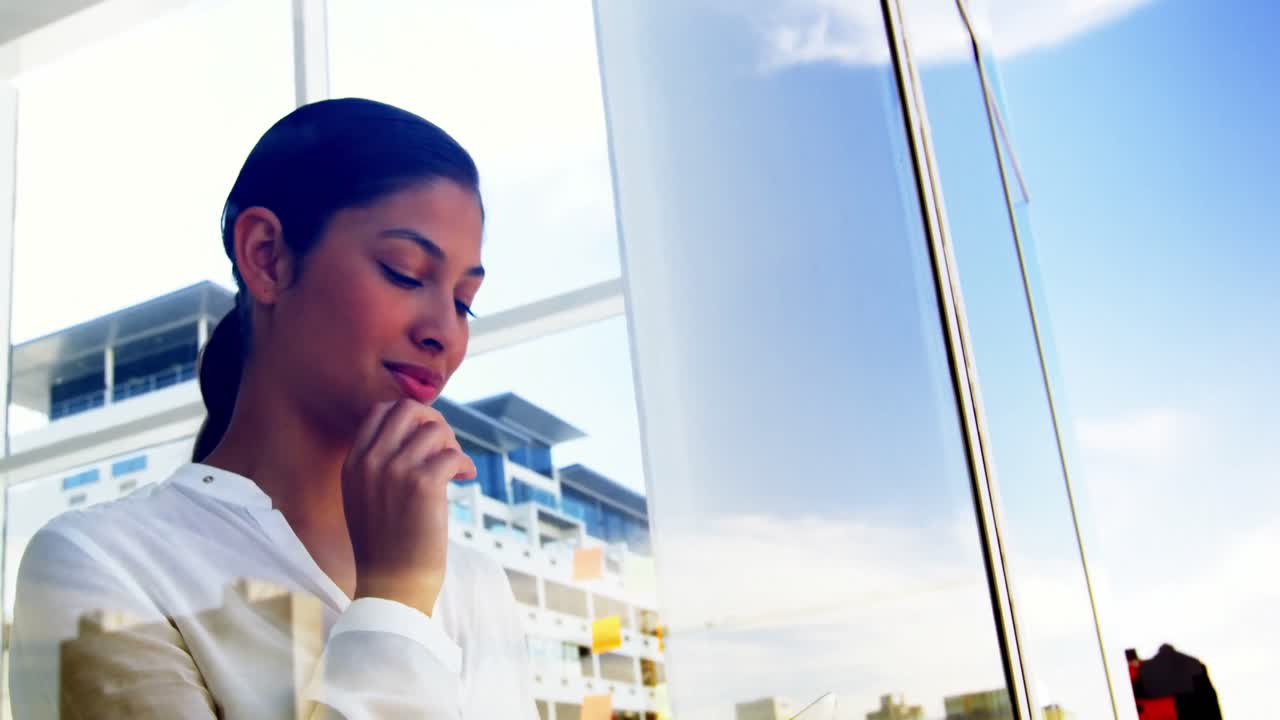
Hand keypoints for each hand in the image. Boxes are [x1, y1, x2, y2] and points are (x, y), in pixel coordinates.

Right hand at [342, 399, 476, 615]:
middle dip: (434, 421)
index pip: (380, 411)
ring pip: (434, 430)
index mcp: (353, 464)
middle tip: (446, 447)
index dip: (411, 418)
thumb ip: (380, 466)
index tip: (426, 438)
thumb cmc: (387, 546)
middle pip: (408, 409)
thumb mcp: (367, 499)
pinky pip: (452, 454)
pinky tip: (465, 477)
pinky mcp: (422, 484)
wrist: (392, 586)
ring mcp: (395, 471)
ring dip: (452, 445)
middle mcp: (370, 462)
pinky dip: (464, 464)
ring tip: (457, 469)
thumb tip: (420, 433)